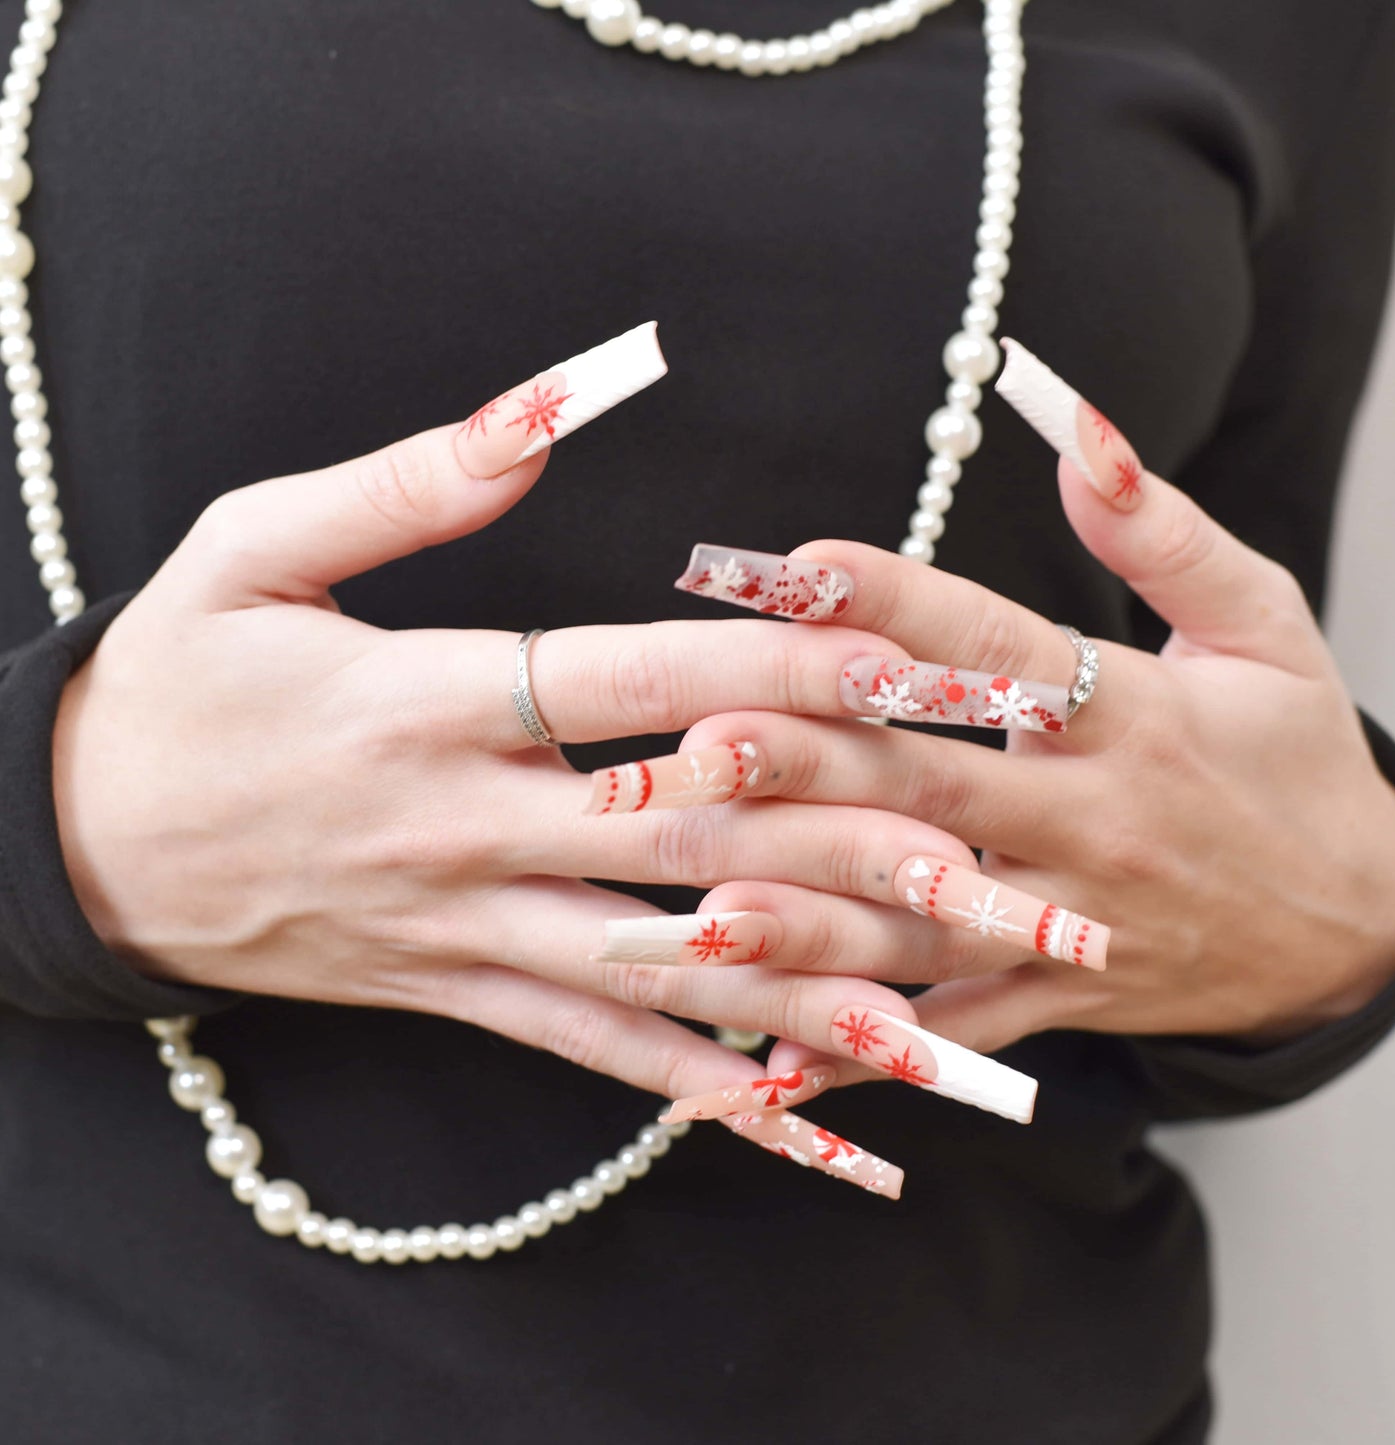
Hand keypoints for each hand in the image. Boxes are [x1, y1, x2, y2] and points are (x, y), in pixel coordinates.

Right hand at [48, 335, 986, 1127]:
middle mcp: (467, 825)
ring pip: (664, 966)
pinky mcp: (459, 993)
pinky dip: (699, 1087)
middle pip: (685, 832)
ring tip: (944, 1026)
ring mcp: (468, 926)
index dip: (770, 666)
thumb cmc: (177, 682)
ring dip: (808, 995)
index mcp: (429, 699)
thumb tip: (553, 410)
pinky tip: (803, 1119)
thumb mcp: (253, 546)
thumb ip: (410, 481)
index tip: (899, 662)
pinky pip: (595, 1054)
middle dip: (845, 843)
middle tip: (993, 861)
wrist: (82, 843)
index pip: (630, 682)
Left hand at [670, 344, 1394, 1096]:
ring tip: (702, 911)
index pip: (998, 651)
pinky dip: (869, 1051)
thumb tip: (1074, 429)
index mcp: (1131, 717)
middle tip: (700, 741)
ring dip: (810, 920)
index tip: (797, 566)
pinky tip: (774, 1065)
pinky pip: (954, 1032)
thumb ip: (1163, 531)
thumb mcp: (1262, 626)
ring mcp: (1071, 924)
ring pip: (923, 926)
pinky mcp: (1060, 998)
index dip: (898, 604)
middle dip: (810, 764)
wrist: (1356, 920)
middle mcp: (1091, 824)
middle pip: (930, 789)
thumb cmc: (1289, 755)